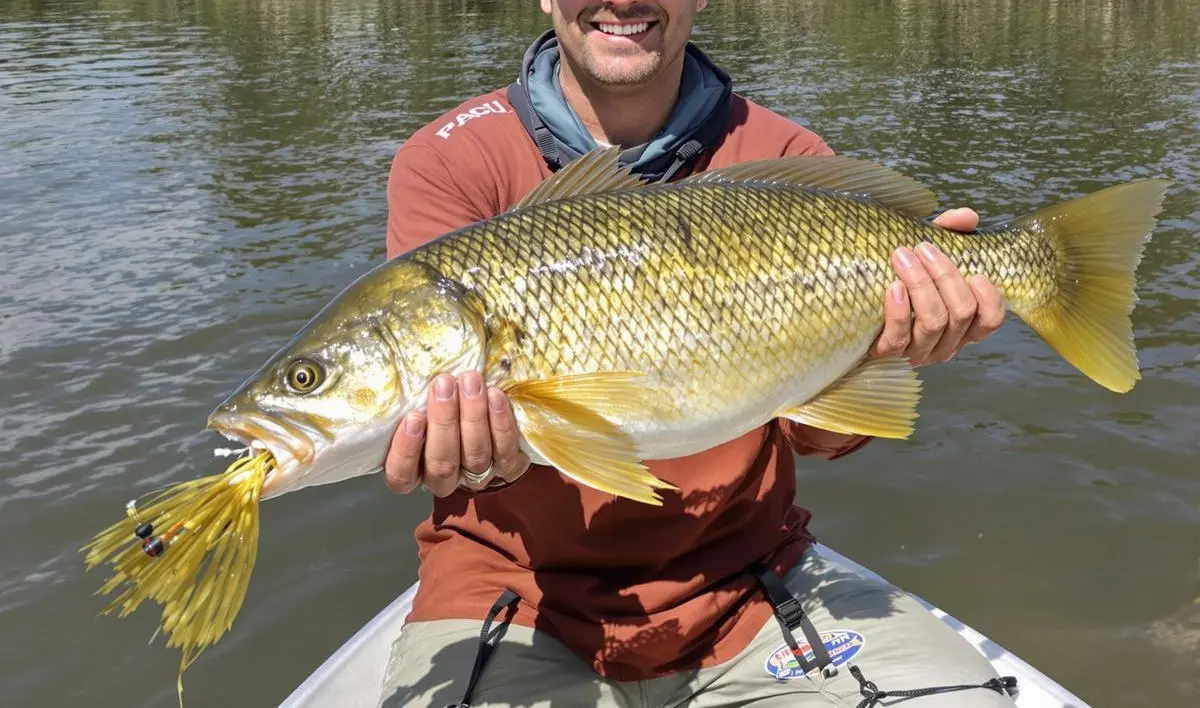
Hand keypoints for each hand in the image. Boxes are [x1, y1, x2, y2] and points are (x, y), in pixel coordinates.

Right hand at [383, 371, 531, 495]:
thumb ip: (411, 397)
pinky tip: (496, 396)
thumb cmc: (444, 402)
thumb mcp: (420, 402)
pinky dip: (501, 425)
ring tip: (471, 381)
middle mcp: (444, 478)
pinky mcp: (508, 469)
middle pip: (442, 464)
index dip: (405, 451)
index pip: (402, 475)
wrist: (488, 408)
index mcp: (414, 469)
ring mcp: (478, 477)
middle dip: (444, 421)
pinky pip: (505, 454)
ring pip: (474, 456)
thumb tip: (390, 363)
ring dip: (473, 417)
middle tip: (443, 384)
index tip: (413, 417)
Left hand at [870, 208, 1005, 364]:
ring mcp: (918, 351)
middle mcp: (946, 342)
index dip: (989, 299)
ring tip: (902, 256)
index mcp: (963, 324)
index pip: (991, 321)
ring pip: (932, 323)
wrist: (854, 313)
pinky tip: (893, 287)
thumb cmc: (901, 281)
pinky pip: (899, 337)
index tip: (976, 273)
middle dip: (945, 276)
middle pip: (960, 313)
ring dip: (920, 285)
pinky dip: (898, 312)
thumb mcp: (927, 257)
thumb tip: (967, 217)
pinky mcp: (888, 354)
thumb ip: (950, 235)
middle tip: (923, 248)